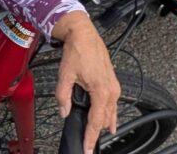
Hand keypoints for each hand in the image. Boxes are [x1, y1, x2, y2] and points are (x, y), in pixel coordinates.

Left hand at [51, 11, 120, 153]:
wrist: (83, 34)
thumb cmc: (77, 51)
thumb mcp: (65, 74)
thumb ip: (63, 96)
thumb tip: (64, 111)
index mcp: (101, 91)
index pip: (97, 122)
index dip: (91, 138)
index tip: (88, 149)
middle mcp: (111, 91)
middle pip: (106, 120)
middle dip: (98, 132)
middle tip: (89, 143)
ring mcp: (114, 86)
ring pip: (111, 112)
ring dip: (104, 123)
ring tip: (98, 135)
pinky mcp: (113, 81)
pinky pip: (113, 103)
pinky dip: (108, 112)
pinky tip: (105, 117)